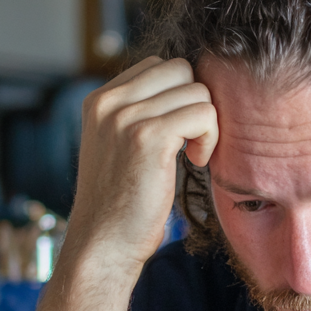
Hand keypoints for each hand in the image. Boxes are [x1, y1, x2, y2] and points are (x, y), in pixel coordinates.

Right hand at [66, 56, 216, 275]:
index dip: (180, 95)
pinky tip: (196, 161)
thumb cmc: (120, 204)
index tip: (178, 132)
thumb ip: (139, 115)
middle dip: (196, 103)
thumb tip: (186, 91)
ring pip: (197, 90)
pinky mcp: (149, 138)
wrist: (103, 245)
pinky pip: (203, 114)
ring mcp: (126, 117)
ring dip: (206, 124)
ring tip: (193, 155)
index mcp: (100, 99)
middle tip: (191, 141)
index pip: (158, 65)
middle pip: (180, 69)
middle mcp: (108, 101)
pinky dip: (210, 138)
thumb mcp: (119, 147)